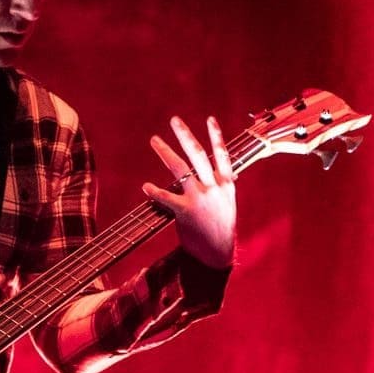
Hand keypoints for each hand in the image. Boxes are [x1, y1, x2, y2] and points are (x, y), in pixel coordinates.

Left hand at [143, 114, 236, 268]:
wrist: (217, 253)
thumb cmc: (220, 226)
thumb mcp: (227, 203)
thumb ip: (222, 185)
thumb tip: (221, 171)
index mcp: (226, 184)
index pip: (222, 154)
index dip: (216, 136)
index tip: (209, 119)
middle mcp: (214, 188)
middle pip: (198, 155)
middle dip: (185, 135)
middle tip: (174, 120)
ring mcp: (200, 199)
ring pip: (180, 169)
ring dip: (165, 152)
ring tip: (154, 139)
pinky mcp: (186, 212)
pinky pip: (167, 198)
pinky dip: (155, 192)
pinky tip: (146, 186)